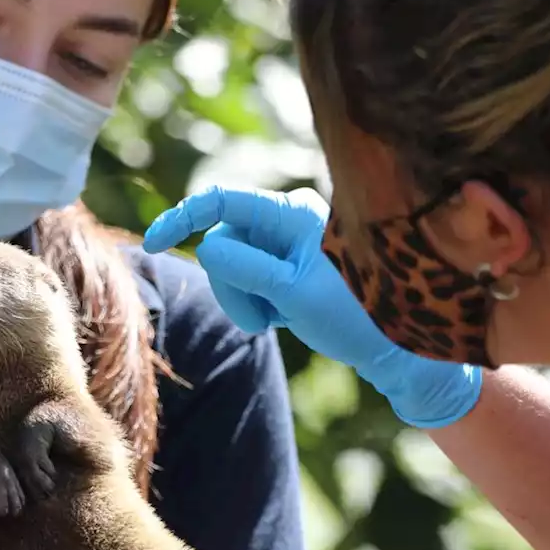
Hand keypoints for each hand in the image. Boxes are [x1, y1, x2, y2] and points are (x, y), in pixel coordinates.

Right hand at [142, 185, 481, 427]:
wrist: (398, 348)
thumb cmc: (357, 315)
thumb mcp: (294, 294)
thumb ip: (246, 268)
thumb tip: (206, 247)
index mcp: (292, 213)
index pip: (222, 202)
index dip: (182, 218)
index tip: (152, 244)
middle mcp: (287, 220)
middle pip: (223, 242)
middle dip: (229, 285)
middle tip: (257, 322)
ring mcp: (287, 244)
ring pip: (232, 265)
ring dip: (243, 299)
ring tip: (274, 322)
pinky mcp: (288, 267)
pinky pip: (249, 279)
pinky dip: (256, 302)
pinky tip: (283, 318)